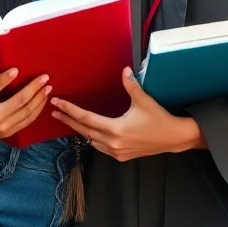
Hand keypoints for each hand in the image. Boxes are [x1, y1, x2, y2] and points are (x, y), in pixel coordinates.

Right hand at [0, 69, 52, 147]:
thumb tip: (15, 71)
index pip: (20, 100)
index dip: (33, 88)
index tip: (43, 77)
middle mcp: (4, 125)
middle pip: (28, 109)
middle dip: (40, 95)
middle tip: (48, 82)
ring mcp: (8, 132)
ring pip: (30, 117)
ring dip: (40, 104)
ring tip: (47, 91)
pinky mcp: (9, 134)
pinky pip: (26, 123)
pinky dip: (35, 112)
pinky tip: (39, 103)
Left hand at [50, 68, 203, 161]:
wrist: (174, 138)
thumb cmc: (160, 119)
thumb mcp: (145, 101)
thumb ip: (132, 85)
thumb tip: (124, 70)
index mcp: (116, 129)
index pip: (86, 118)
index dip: (70, 110)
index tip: (57, 103)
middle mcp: (113, 143)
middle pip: (83, 131)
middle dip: (68, 120)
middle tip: (54, 111)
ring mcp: (116, 152)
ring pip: (90, 141)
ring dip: (78, 130)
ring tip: (67, 120)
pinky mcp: (121, 156)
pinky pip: (100, 148)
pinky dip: (91, 138)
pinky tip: (87, 132)